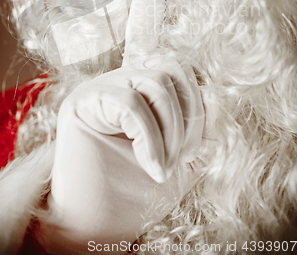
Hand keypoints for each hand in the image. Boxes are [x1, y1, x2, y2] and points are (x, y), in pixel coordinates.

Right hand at [36, 57, 203, 253]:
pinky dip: (150, 137)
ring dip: (170, 130)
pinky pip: (130, 102)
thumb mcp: (184, 160)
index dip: (197, 106)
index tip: (192, 153)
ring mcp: (100, 87)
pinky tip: (150, 166)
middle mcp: (120, 81)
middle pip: (170, 71)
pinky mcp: (83, 100)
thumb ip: (203, 129)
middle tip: (181, 160)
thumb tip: (213, 94)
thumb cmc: (136, 192)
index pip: (179, 72)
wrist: (97, 225)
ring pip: (155, 83)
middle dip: (187, 119)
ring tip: (162, 167)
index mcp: (141, 90)